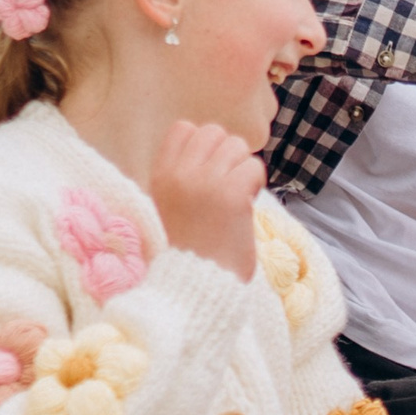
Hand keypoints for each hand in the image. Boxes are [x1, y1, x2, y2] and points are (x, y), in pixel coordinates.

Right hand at [151, 121, 263, 279]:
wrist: (194, 286)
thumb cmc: (188, 251)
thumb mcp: (170, 207)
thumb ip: (184, 177)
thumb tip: (217, 147)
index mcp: (159, 176)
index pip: (184, 129)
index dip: (204, 145)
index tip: (209, 171)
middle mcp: (178, 174)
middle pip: (214, 131)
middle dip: (227, 154)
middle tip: (228, 185)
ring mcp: (204, 182)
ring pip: (237, 146)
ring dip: (243, 168)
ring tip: (237, 197)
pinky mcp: (231, 195)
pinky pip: (254, 167)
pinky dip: (256, 183)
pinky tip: (246, 205)